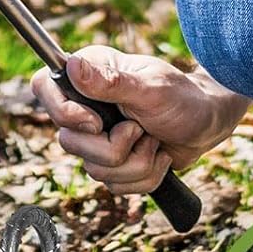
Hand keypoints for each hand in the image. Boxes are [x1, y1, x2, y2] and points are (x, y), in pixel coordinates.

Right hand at [30, 46, 249, 195]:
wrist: (208, 124)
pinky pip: (114, 186)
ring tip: (154, 141)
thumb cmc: (183, 98)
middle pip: (69, 142)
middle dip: (113, 148)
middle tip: (140, 130)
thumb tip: (71, 65)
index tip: (96, 122)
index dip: (63, 112)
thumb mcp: (149, 88)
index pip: (43, 87)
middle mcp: (87, 105)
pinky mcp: (113, 162)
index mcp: (89, 75)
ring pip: (94, 170)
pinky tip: (157, 157)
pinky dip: (143, 177)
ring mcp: (98, 136)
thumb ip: (111, 81)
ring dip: (135, 163)